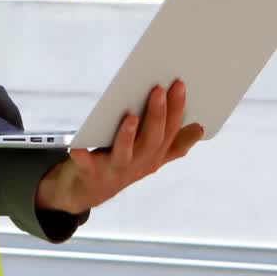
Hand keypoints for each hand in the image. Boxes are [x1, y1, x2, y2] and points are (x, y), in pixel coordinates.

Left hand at [36, 80, 203, 214]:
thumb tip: (200, 127)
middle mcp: (139, 164)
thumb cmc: (120, 163)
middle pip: (152, 140)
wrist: (86, 191)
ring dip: (128, 136)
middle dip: (157, 115)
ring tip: (130, 117)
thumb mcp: (149, 156)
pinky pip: (86, 164)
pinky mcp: (91, 173)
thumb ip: (174, 144)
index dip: (177, 109)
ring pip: (125, 153)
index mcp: (155, 156)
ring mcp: (115, 170)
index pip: (171, 131)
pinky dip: (82, 156)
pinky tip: (77, 147)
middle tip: (158, 90)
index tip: (180, 84)